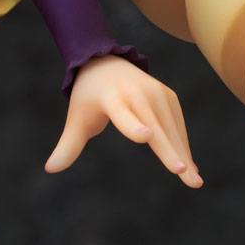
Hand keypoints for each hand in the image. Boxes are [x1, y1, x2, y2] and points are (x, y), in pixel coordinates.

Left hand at [44, 54, 202, 184]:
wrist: (105, 62)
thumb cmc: (89, 97)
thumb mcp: (77, 119)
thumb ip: (68, 146)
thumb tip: (50, 169)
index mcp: (112, 99)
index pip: (123, 115)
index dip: (132, 126)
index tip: (146, 137)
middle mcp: (137, 93)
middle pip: (155, 127)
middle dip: (170, 152)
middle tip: (184, 176)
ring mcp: (156, 93)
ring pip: (171, 129)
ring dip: (183, 154)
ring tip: (194, 182)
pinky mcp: (168, 96)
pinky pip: (177, 125)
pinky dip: (183, 145)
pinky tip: (189, 167)